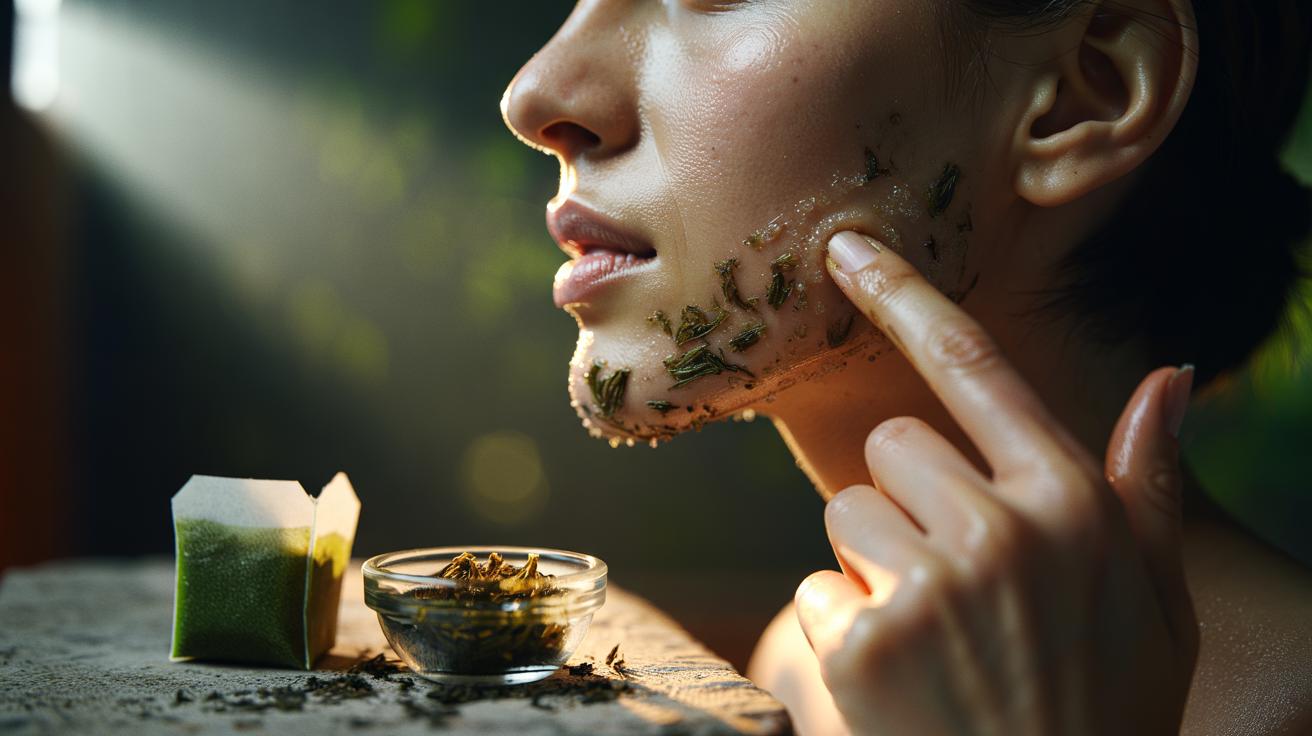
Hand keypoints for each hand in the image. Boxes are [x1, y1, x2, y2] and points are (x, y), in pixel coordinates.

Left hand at [794, 231, 1198, 734]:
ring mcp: (929, 585)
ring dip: (872, 568)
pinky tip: (898, 681)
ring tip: (932, 638)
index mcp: (1072, 502)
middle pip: (891, 445)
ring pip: (846, 514)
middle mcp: (1001, 529)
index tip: (844, 250)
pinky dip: (843, 633)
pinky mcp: (863, 641)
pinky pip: (817, 591)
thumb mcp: (1158, 599)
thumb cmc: (1104, 706)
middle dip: (908, 500)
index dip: (902, 295)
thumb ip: (1151, 484)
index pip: (974, 365)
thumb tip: (1172, 376)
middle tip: (952, 583)